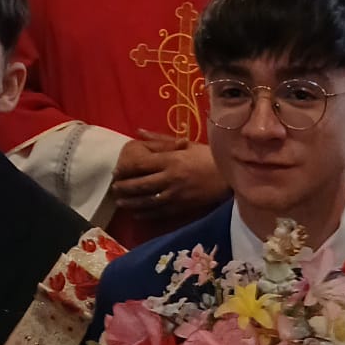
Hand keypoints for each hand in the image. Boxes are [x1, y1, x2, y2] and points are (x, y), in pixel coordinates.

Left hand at [110, 134, 225, 221]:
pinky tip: (136, 213)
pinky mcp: (181, 207)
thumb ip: (161, 139)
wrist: (230, 177)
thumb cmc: (208, 157)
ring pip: (146, 201)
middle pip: (139, 185)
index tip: (117, 171)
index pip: (140, 166)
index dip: (125, 169)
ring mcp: (175, 195)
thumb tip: (139, 131)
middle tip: (115, 188)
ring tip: (121, 202)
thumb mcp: (186, 143)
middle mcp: (170, 178)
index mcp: (170, 160)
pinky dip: (144, 213)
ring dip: (130, 203)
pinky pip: (158, 212)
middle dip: (124, 188)